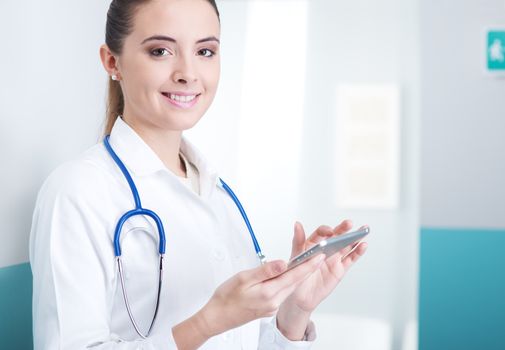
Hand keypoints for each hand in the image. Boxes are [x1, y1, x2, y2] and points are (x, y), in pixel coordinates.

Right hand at [172, 255, 324, 348]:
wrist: (217, 317)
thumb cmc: (226, 298)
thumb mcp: (243, 278)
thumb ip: (265, 270)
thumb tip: (283, 263)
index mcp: (269, 293)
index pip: (294, 276)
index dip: (308, 265)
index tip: (319, 255)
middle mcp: (274, 302)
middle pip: (295, 282)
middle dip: (307, 268)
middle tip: (317, 254)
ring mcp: (272, 306)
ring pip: (289, 287)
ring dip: (298, 275)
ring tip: (306, 261)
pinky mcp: (269, 308)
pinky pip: (283, 292)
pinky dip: (288, 282)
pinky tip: (288, 275)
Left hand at [276, 220, 367, 339]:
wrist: (300, 296)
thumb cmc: (295, 275)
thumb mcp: (296, 256)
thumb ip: (298, 241)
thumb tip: (297, 224)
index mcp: (313, 243)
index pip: (321, 233)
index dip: (326, 230)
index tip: (330, 232)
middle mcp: (325, 248)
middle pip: (336, 235)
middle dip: (343, 229)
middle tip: (349, 223)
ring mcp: (334, 258)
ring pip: (346, 245)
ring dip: (355, 237)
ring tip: (363, 230)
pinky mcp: (340, 268)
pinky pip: (351, 258)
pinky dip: (358, 252)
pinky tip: (363, 245)